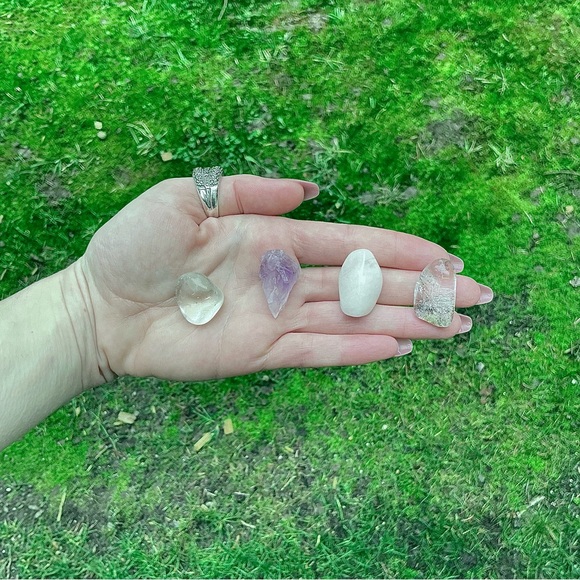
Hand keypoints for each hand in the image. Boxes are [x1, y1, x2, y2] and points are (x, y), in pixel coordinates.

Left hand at [80, 176, 489, 380]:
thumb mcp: (186, 197)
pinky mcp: (260, 354)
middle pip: (367, 285)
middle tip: (475, 298)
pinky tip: (399, 348)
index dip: (402, 251)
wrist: (101, 306)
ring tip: (454, 327)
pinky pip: (319, 353)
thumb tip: (310, 189)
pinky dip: (358, 352)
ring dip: (406, 322)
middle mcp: (285, 280)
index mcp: (273, 239)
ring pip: (354, 321)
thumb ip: (249, 189)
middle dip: (423, 290)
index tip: (447, 258)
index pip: (352, 244)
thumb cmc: (134, 248)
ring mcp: (276, 319)